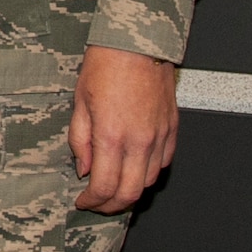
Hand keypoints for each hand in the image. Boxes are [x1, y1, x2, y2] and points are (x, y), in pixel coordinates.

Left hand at [69, 44, 178, 213]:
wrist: (137, 45)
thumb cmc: (104, 66)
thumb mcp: (79, 102)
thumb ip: (80, 140)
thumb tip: (83, 168)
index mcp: (111, 136)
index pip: (104, 186)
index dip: (92, 201)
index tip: (82, 201)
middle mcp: (139, 142)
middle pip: (130, 194)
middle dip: (111, 206)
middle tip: (97, 203)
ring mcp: (159, 138)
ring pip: (149, 182)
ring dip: (130, 190)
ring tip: (113, 186)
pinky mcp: (172, 130)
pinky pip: (163, 163)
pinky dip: (147, 173)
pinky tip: (133, 167)